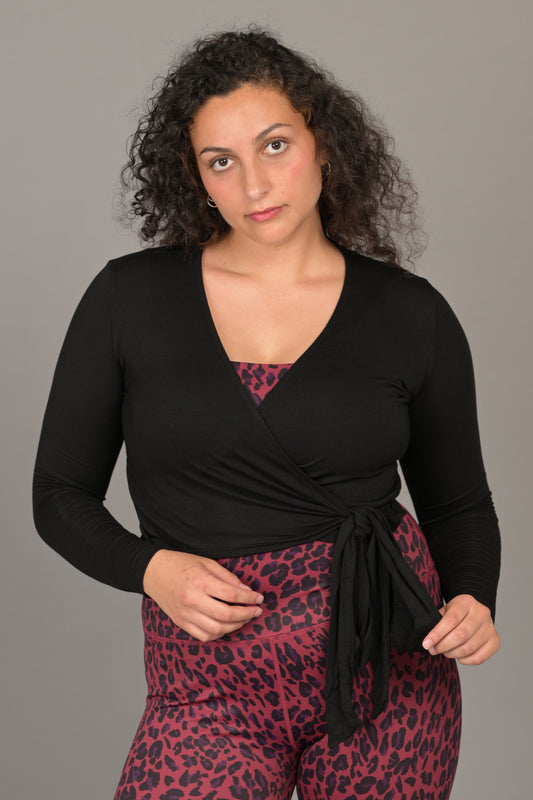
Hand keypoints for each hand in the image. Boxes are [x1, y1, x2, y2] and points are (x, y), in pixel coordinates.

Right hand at [143, 549, 263, 641]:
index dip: (250, 598)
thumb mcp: (207, 563)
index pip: (232, 594)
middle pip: (226, 615)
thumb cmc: (181, 564)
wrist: (153, 572)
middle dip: (246, 614)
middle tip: (256, 611)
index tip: (259, 598)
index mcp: (200, 581)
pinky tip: (226, 626)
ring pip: (217, 629)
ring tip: (243, 618)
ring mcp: (186, 614)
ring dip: (235, 626)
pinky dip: (218, 634)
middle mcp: (193, 600)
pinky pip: (204, 636)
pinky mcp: (181, 623)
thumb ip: (227, 578)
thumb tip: (247, 591)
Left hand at [422, 594, 499, 664]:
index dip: (437, 634)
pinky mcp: (495, 641)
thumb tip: (429, 642)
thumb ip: (438, 622)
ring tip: (445, 652)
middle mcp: (481, 613)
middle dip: (443, 646)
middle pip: (460, 635)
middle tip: (434, 650)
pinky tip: (458, 656)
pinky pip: (479, 658)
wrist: (476, 611)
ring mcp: (490, 627)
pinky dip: (465, 661)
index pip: (451, 620)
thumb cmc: (457, 613)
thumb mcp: (447, 610)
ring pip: (468, 648)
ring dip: (453, 654)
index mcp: (466, 602)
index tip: (426, 644)